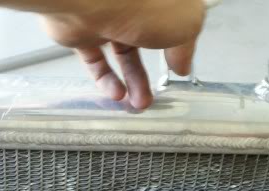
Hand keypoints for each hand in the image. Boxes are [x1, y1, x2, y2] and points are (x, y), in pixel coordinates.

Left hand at [41, 0, 205, 108]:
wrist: (95, 1)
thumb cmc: (143, 3)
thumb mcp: (185, 25)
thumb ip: (185, 48)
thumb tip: (181, 65)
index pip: (171, 21)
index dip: (176, 46)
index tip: (179, 67)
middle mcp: (133, 4)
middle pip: (144, 41)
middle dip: (152, 70)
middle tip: (157, 93)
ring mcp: (105, 16)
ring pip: (121, 53)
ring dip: (132, 81)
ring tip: (140, 103)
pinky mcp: (82, 31)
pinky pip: (96, 59)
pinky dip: (106, 79)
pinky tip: (118, 93)